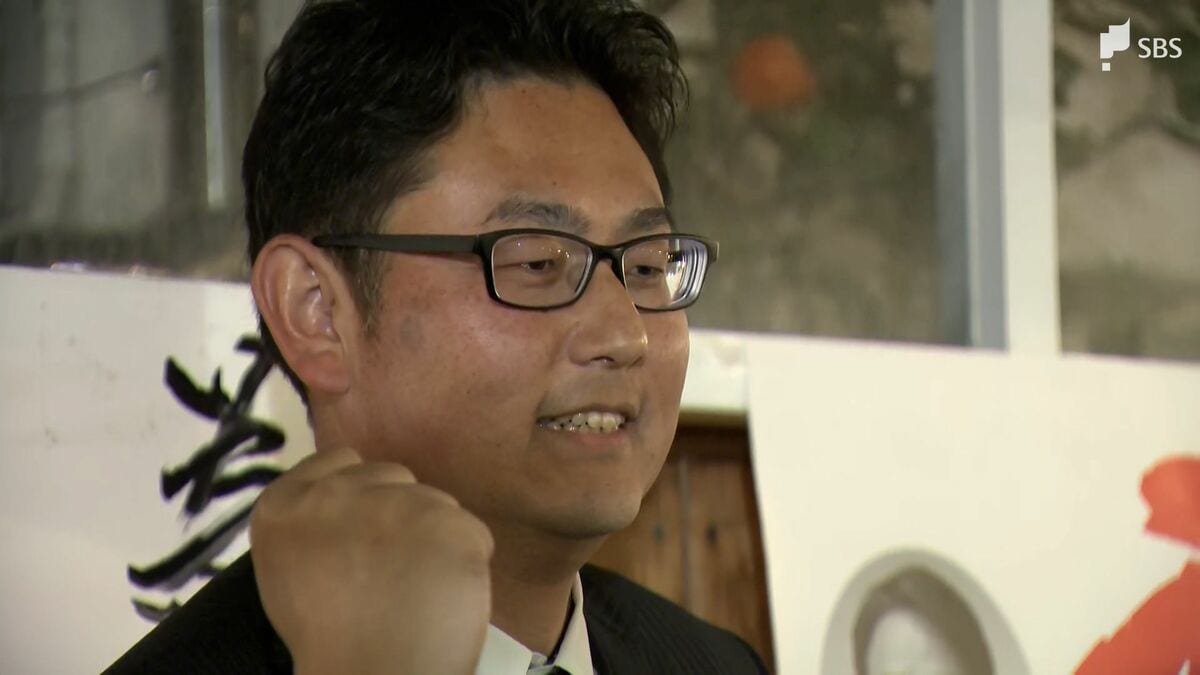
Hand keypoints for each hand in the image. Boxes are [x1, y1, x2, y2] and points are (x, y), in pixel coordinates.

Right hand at [250, 446, 493, 674]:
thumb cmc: (331, 641)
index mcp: (284, 504)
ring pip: (435, 502)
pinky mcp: (448, 524)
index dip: (360, 494)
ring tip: (416, 590)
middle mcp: (336, 493)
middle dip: (399, 513)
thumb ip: (317, 520)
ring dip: (435, 537)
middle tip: (391, 570)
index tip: (363, 533)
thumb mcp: (292, 568)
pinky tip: (443, 597)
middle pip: (392, 475)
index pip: (340, 460)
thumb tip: (359, 496)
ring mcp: (395, 504)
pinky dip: (467, 561)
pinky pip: (471, 530)